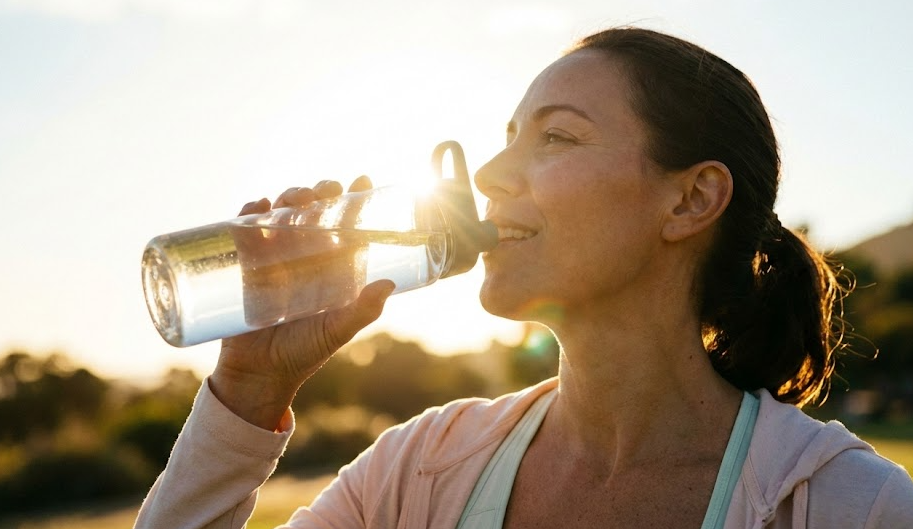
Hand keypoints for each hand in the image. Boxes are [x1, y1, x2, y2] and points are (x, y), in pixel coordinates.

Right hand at [210, 177, 394, 430]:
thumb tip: (388, 285)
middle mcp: (305, 254)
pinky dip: (250, 212)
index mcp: (332, 265)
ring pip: (283, 212)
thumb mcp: (336, 331)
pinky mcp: (245, 262)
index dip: (356, 199)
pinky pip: (246, 228)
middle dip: (321, 191)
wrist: (259, 374)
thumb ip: (362, 312)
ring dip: (290, 195)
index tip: (363, 180)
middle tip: (327, 191)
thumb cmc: (304, 353)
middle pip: (315, 209)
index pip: (347, 223)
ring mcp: (274, 255)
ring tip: (298, 198)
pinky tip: (259, 207)